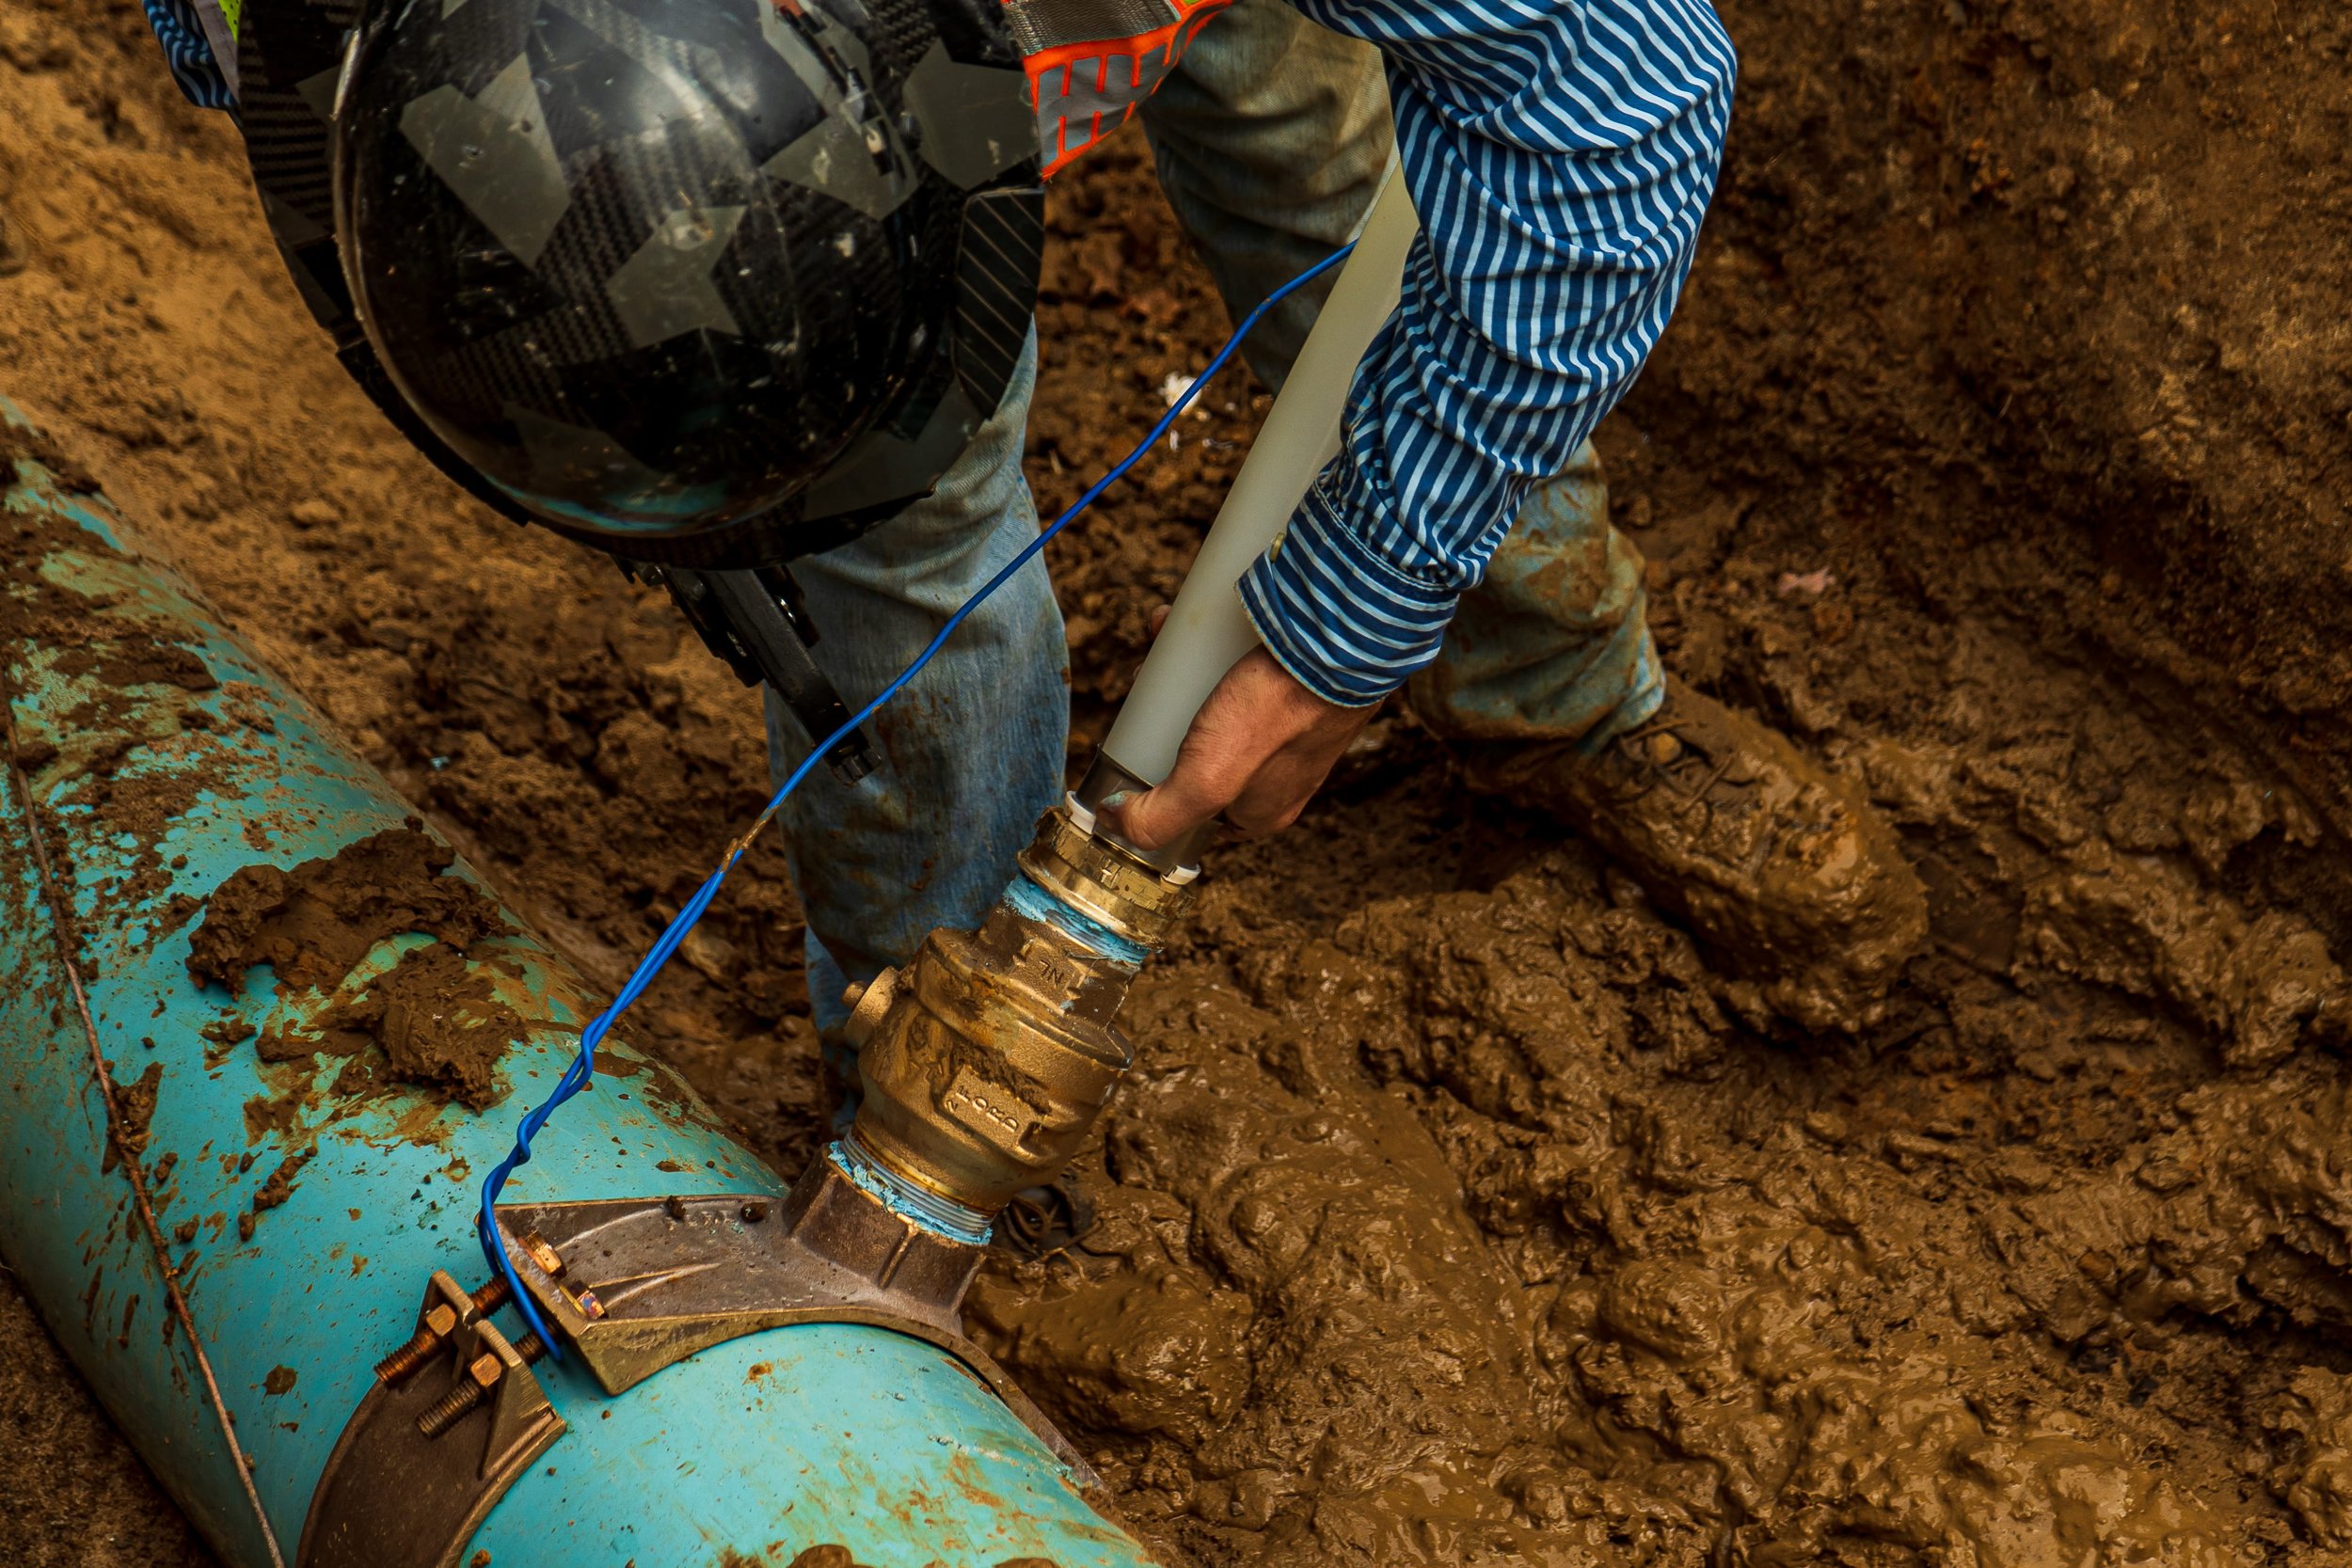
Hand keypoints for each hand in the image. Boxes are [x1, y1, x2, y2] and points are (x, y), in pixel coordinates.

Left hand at [1098, 608, 1377, 850]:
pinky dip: (1210, 650)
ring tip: (1160, 649)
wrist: (1339, 645)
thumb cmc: (1278, 715)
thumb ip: (1160, 816)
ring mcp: (1289, 726)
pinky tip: (1184, 625)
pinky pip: (1239, 670)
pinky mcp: (1295, 683)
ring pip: (1218, 707)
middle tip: (1144, 687)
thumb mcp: (1205, 781)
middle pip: (1202, 753)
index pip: (1197, 814)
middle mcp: (1279, 774)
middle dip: (1165, 719)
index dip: (1160, 789)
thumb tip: (1117, 822)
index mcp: (1262, 812)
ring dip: (1182, 678)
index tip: (1133, 755)